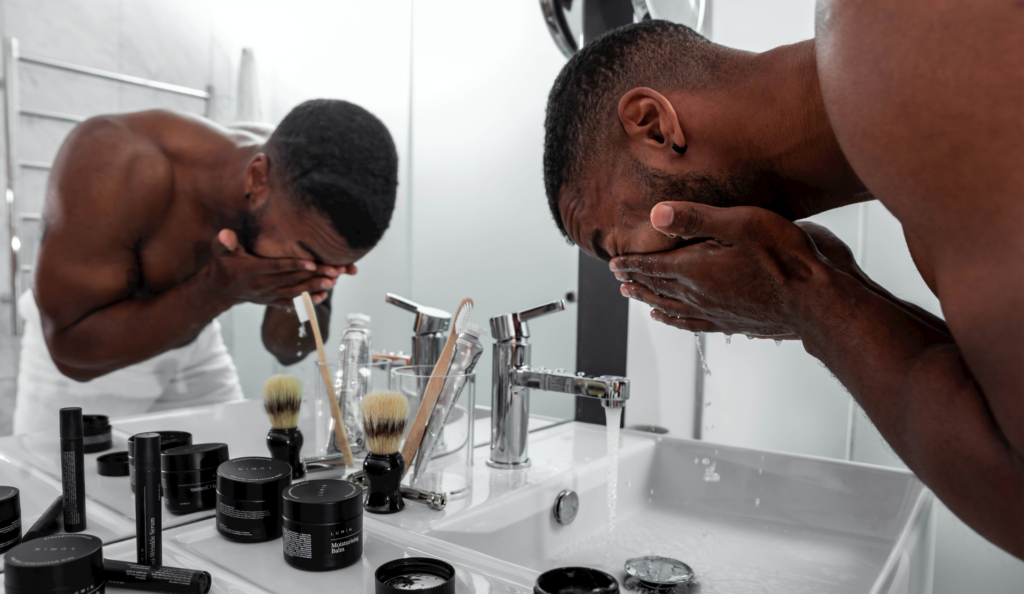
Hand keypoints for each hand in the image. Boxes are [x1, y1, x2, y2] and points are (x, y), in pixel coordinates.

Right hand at [203, 230, 338, 306]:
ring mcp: (267, 295)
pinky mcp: (271, 301)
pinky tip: (322, 297)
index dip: (293, 265)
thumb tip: (225, 234)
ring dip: (314, 288)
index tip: (312, 262)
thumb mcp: (220, 252)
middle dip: (313, 275)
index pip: (276, 267)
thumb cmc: (223, 265)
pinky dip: (306, 301)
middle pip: (291, 280)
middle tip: (334, 270)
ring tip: (333, 282)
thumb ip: (225, 243)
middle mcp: (261, 285)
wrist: (219, 290)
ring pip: (294, 292)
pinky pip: (291, 303)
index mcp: (252, 271)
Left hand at [609, 202, 831, 337]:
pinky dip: (672, 320)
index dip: (631, 263)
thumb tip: (656, 214)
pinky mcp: (730, 323)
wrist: (815, 301)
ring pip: (669, 307)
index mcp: (695, 270)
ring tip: (633, 297)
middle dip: (634, 280)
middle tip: (618, 277)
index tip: (614, 263)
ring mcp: (714, 312)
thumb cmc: (785, 259)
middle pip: (656, 287)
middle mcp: (699, 295)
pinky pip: (690, 324)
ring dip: (647, 299)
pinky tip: (669, 320)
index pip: (652, 266)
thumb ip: (696, 219)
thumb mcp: (739, 224)